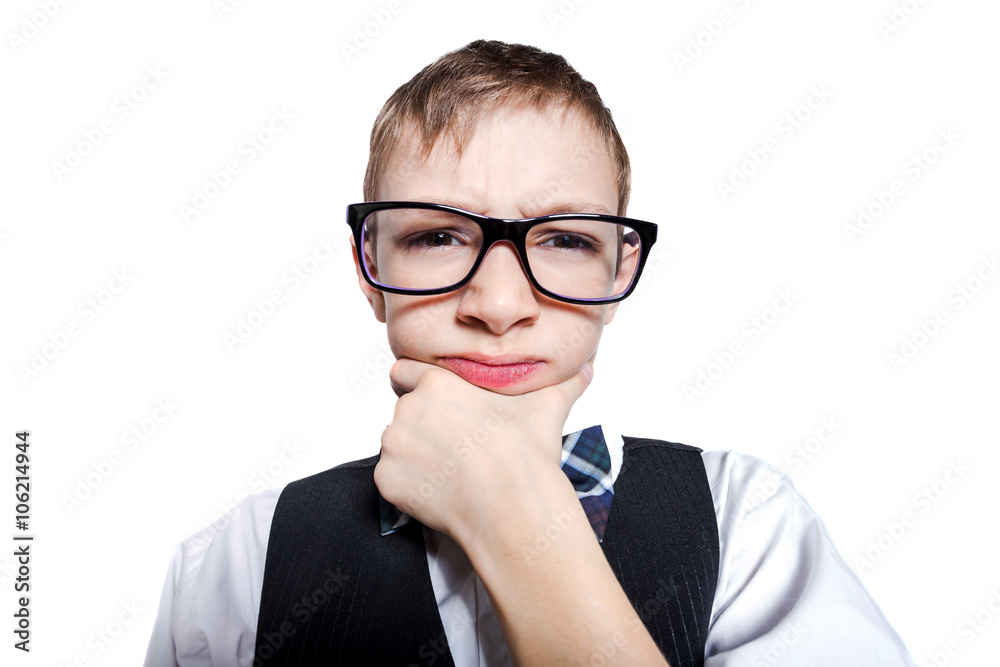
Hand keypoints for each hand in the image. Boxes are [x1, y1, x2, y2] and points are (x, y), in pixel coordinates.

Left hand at [374, 358, 592, 545]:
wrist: (510, 505)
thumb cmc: (525, 453)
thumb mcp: (547, 407)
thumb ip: (564, 384)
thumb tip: (587, 368)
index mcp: (436, 384)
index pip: (403, 372)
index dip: (417, 385)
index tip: (435, 404)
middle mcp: (408, 410)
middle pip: (404, 413)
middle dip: (424, 426)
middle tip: (456, 446)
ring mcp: (394, 446)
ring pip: (397, 445)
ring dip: (415, 455)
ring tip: (451, 471)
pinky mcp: (387, 480)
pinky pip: (392, 479)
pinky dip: (409, 486)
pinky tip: (440, 491)